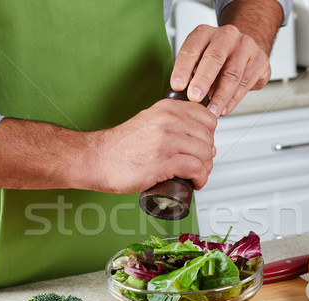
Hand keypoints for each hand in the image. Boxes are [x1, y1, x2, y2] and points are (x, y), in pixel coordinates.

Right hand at [93, 98, 216, 193]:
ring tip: (197, 176)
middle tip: (200, 165)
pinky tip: (195, 182)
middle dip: (207, 155)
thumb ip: (169, 123)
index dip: (209, 135)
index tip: (203, 146)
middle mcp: (169, 121)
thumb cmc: (121, 147)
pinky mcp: (164, 161)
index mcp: (167, 109)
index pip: (206, 117)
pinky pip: (197, 168)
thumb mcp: (148, 122)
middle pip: (208, 138)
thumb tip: (193, 136)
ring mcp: (167, 140)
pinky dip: (201, 179)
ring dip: (205, 169)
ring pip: (205, 154)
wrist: (99, 159)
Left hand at [170, 24, 270, 116]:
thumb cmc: (216, 58)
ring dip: (220, 96)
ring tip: (211, 111)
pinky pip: (245, 83)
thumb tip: (181, 94)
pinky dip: (233, 100)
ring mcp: (245, 46)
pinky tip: (224, 109)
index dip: (183, 68)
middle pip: (214, 58)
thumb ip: (191, 73)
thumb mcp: (199, 59)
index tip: (177, 86)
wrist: (244, 50)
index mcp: (205, 33)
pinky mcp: (259, 61)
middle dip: (203, 80)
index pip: (192, 49)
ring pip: (232, 74)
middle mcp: (226, 35)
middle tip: (194, 98)